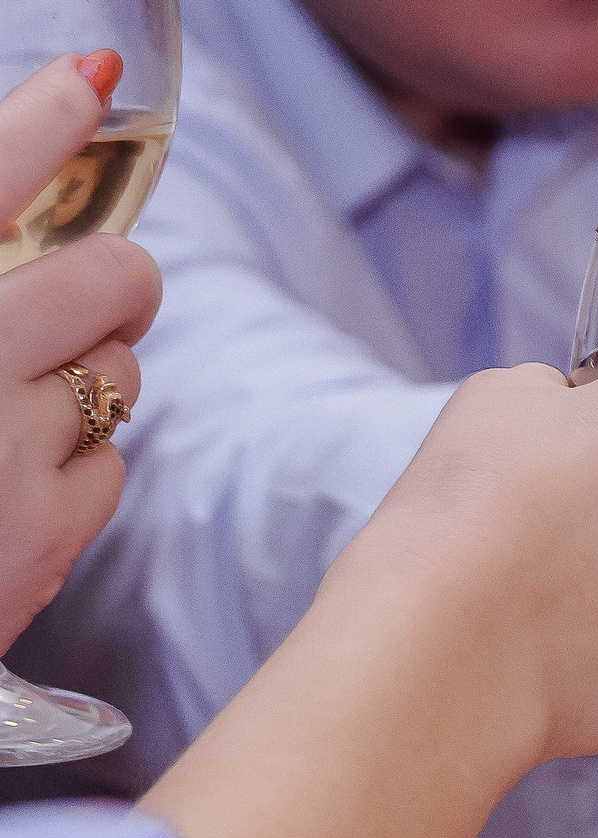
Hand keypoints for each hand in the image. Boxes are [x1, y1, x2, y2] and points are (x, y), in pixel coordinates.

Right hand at [0, 53, 158, 644]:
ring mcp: (6, 457)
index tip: (89, 77)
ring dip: (85, 375)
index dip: (41, 118)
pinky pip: (112, 462)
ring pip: (124, 371)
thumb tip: (11, 226)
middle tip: (63, 303)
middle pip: (115, 279)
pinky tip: (8, 487)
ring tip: (1, 411)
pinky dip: (75, 463)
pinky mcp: (46, 539)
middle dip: (105, 284)